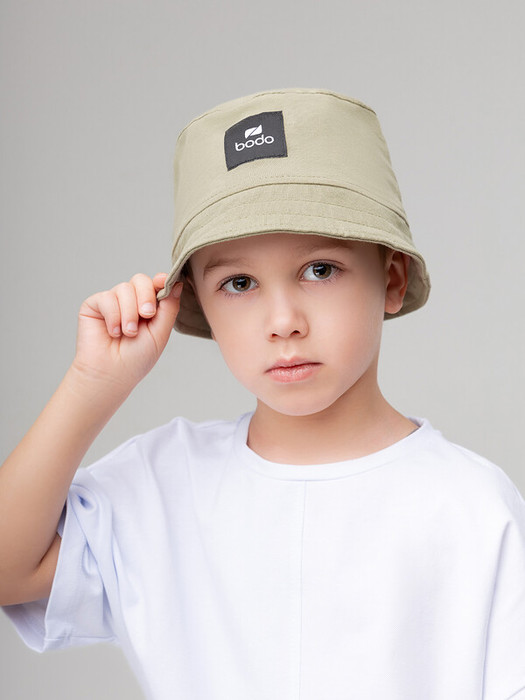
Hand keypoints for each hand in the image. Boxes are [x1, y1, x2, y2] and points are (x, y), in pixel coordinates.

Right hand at [72, 273, 181, 391]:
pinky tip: (113, 332)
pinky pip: (107, 298)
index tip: (164, 282)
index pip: (156, 284)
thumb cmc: (137, 358)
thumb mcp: (160, 333)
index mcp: (149, 306)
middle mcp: (131, 301)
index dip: (161, 280)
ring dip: (129, 312)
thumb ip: (169, 307)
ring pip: (124, 288)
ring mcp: (113, 302)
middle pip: (141, 280)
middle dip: (146, 296)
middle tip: (146, 315)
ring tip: (128, 333)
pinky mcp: (95, 305)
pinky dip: (113, 316)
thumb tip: (177, 282)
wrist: (112, 374)